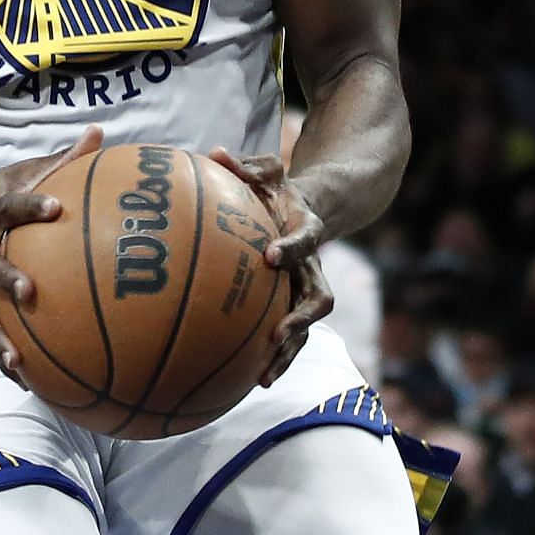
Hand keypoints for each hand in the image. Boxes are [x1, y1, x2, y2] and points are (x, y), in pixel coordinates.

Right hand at [0, 124, 101, 384]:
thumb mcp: (21, 171)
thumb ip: (62, 159)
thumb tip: (100, 134)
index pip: (11, 204)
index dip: (31, 205)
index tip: (56, 207)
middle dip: (5, 278)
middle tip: (29, 292)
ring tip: (18, 365)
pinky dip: (4, 356)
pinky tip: (28, 384)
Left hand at [208, 148, 333, 386]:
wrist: (307, 208)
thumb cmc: (276, 188)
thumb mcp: (266, 169)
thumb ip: (246, 164)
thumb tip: (215, 154)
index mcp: (306, 228)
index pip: (305, 238)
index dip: (292, 247)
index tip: (271, 255)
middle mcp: (312, 265)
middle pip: (319, 298)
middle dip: (300, 319)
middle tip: (277, 335)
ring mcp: (305, 289)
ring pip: (306, 328)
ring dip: (288, 353)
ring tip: (263, 377)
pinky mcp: (293, 305)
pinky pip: (287, 336)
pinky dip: (271, 358)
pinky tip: (244, 380)